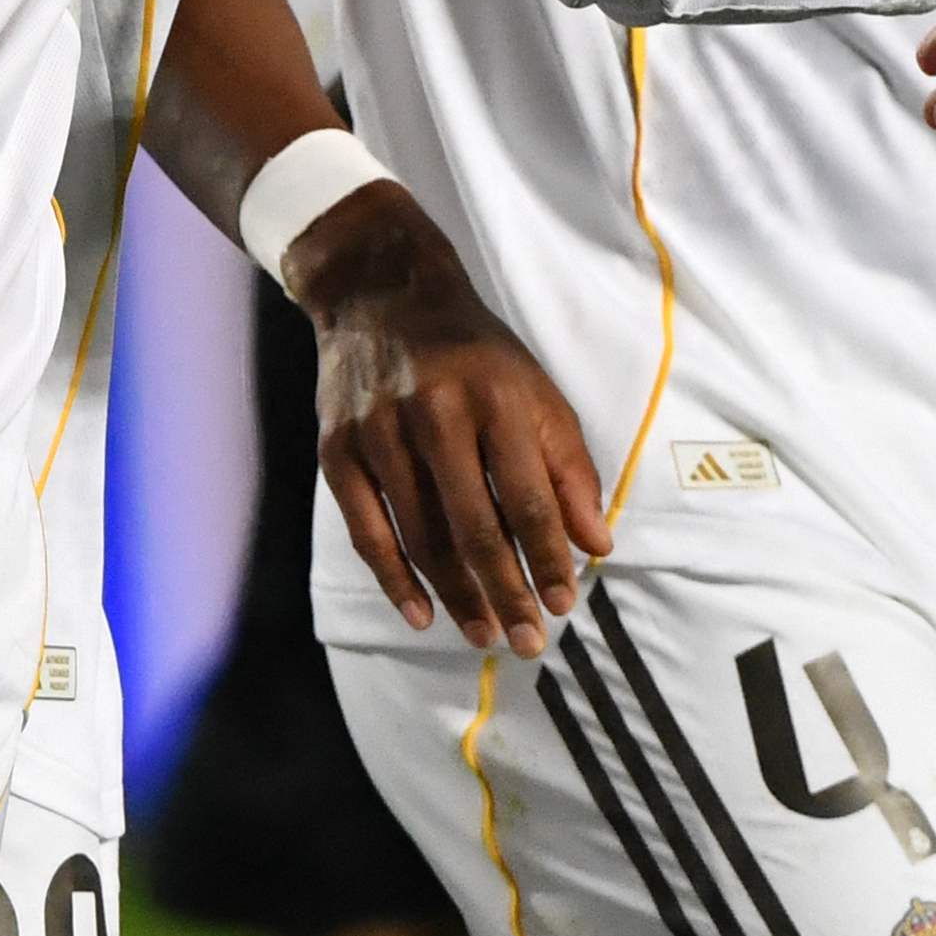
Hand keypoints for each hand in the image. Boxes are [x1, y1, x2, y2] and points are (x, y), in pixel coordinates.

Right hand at [295, 181, 615, 655]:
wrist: (381, 293)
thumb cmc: (475, 352)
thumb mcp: (536, 391)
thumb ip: (569, 467)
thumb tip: (596, 545)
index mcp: (497, 396)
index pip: (529, 496)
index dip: (549, 557)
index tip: (564, 605)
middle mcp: (437, 412)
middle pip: (475, 525)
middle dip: (506, 592)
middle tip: (527, 642)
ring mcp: (381, 431)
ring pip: (422, 535)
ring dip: (456, 595)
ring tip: (484, 633)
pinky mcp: (339, 447)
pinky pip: (367, 530)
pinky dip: (394, 578)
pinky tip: (420, 612)